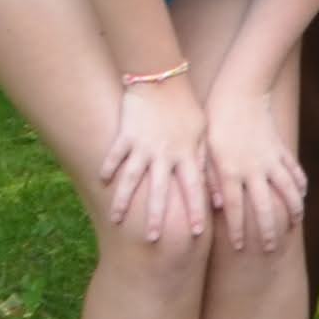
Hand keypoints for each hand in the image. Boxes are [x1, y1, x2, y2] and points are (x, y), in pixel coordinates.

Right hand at [97, 73, 212, 245]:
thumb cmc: (186, 108)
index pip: (194, 188)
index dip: (196, 210)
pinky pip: (115, 155)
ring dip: (123, 200)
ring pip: (132, 177)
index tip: (199, 233)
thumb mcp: (202, 134)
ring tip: (116, 219)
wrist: (162, 79)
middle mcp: (165, 153)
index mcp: (187, 154)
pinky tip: (102, 182)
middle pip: (160, 190)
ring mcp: (143, 145)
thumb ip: (206, 163)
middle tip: (153, 240)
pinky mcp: (125, 135)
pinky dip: (108, 167)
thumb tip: (216, 191)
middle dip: (156, 216)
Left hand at [204, 85, 308, 250]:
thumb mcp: (204, 150)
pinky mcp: (280, 149)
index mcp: (231, 170)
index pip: (235, 207)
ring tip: (295, 224)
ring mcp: (270, 159)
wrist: (239, 94)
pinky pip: (294, 170)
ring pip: (287, 190)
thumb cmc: (214, 122)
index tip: (240, 246)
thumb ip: (210, 179)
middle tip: (271, 247)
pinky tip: (302, 195)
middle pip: (265, 206)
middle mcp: (253, 169)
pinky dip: (300, 184)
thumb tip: (217, 205)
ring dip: (293, 209)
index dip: (238, 229)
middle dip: (269, 229)